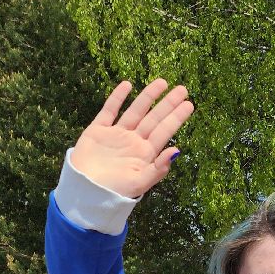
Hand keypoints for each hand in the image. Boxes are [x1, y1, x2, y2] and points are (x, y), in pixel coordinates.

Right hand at [71, 79, 194, 198]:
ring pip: (136, 111)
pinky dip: (117, 98)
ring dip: (148, 97)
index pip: (164, 131)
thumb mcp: (140, 183)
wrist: (86, 191)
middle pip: (154, 118)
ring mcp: (117, 134)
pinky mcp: (99, 130)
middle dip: (168, 104)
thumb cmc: (114, 190)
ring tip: (162, 82)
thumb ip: (159, 168)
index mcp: (145, 154)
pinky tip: (127, 85)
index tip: (189, 104)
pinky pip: (109, 110)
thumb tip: (177, 151)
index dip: (176, 118)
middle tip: (182, 89)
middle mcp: (134, 141)